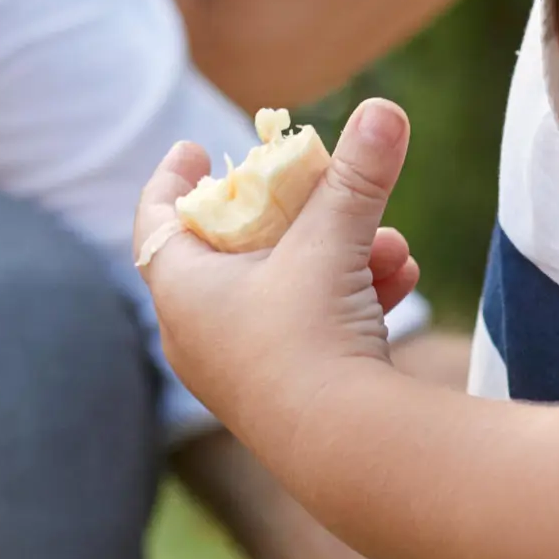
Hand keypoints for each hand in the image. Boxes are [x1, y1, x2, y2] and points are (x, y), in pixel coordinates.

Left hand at [135, 101, 421, 442]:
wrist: (346, 449)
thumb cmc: (313, 335)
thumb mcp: (332, 240)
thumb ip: (356, 175)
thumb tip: (384, 109)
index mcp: (182, 292)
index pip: (157, 221)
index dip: (173, 179)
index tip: (193, 148)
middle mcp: (199, 336)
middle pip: (229, 252)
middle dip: (288, 215)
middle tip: (308, 186)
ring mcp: (240, 373)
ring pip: (285, 290)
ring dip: (338, 257)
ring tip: (390, 244)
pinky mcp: (285, 399)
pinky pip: (311, 330)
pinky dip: (350, 299)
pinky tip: (401, 280)